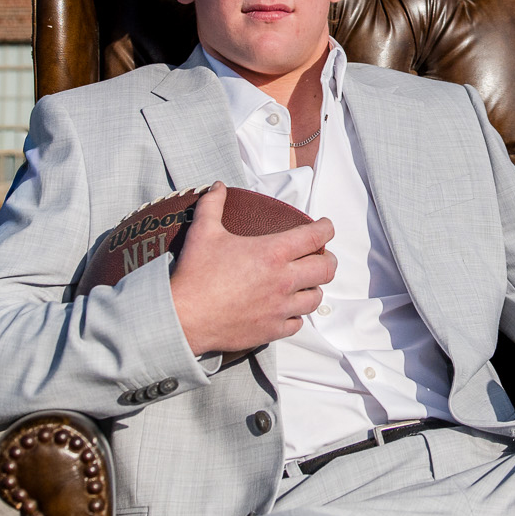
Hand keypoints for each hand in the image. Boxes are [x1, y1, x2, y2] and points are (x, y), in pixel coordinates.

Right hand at [168, 182, 336, 356]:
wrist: (185, 316)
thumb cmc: (196, 274)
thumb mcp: (203, 232)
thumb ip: (213, 204)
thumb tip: (217, 186)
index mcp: (273, 252)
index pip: (316, 236)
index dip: (326, 228)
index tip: (326, 226)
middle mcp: (283, 280)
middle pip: (326, 268)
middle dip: (328, 259)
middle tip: (320, 256)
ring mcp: (280, 307)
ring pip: (315, 298)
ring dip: (313, 288)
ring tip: (306, 283)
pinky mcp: (273, 329)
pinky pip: (297, 323)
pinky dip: (296, 315)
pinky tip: (287, 309)